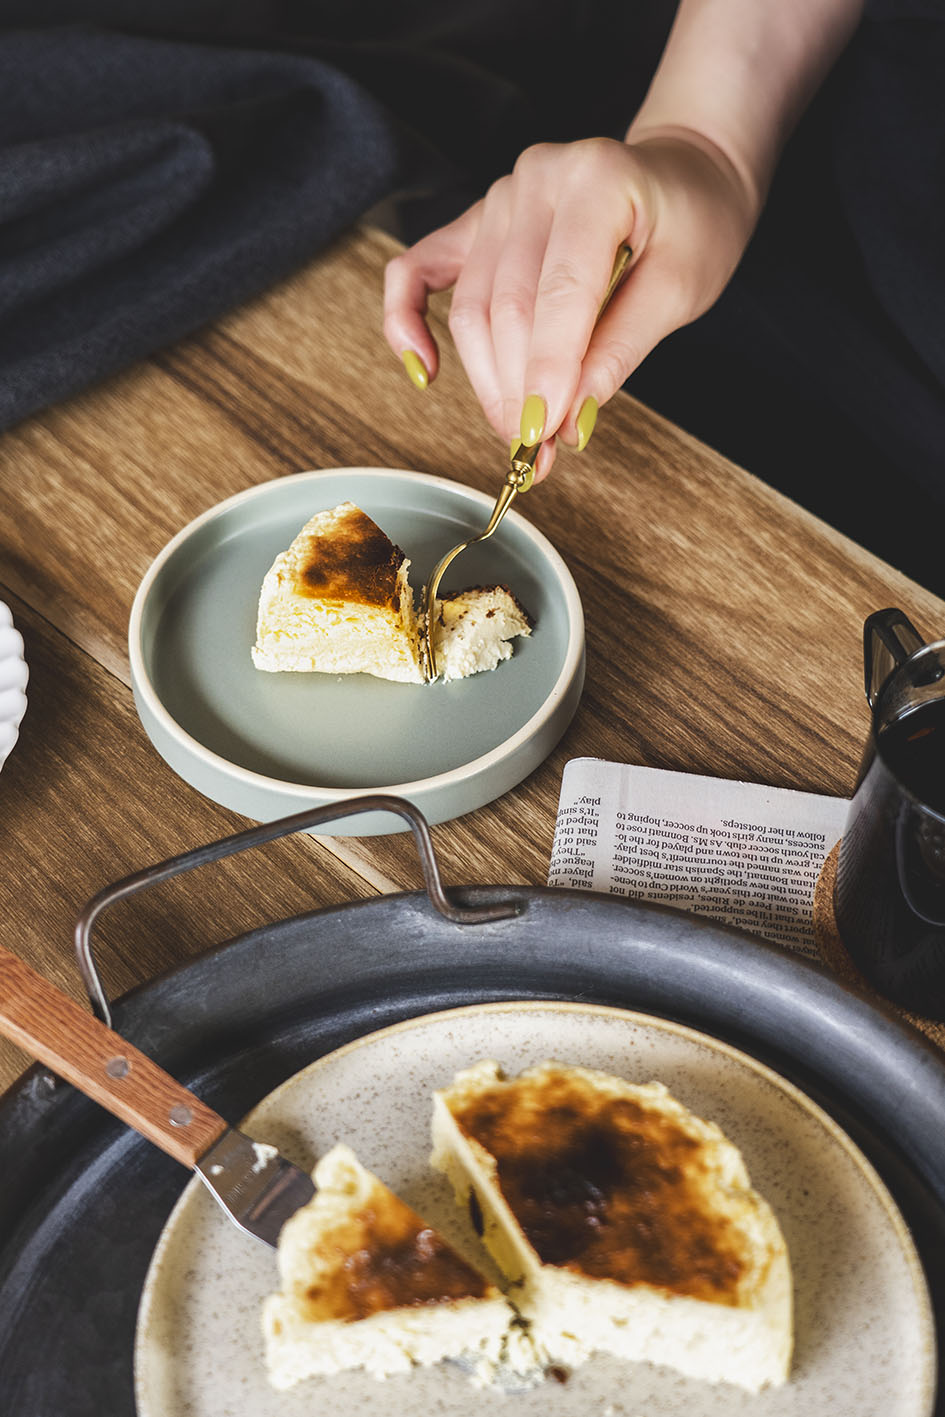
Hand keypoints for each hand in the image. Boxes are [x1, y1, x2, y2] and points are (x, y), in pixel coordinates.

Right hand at [383, 133, 757, 478]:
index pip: (559, 293)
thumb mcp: (681, 287)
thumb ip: (621, 349)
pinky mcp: (477, 222)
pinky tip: (424, 370)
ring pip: (471, 307)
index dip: (548, 373)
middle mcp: (538, 179)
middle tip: (539, 454)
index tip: (546, 435)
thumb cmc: (692, 225)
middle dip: (519, 390)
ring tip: (516, 434)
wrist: (683, 178)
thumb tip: (572, 418)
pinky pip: (418, 270)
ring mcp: (500, 197)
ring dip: (486, 381)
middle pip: (506, 306)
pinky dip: (407, 321)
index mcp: (597, 180)